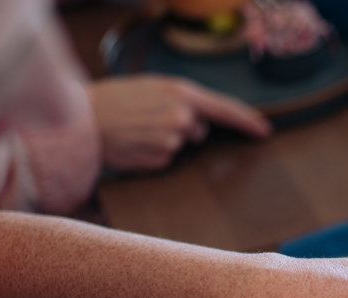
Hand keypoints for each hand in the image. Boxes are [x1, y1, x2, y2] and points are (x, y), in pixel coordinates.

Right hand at [86, 75, 271, 171]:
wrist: (83, 119)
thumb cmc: (115, 102)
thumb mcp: (151, 88)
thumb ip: (180, 101)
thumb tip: (199, 123)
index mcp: (181, 92)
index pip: (225, 109)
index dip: (247, 121)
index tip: (264, 130)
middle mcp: (182, 115)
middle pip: (199, 131)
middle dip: (182, 129)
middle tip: (150, 121)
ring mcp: (172, 139)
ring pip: (181, 146)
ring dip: (165, 141)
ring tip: (138, 131)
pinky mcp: (161, 158)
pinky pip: (166, 159)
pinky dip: (153, 154)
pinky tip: (135, 144)